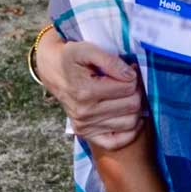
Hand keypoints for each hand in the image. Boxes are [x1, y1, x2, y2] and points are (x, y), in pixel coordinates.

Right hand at [38, 34, 146, 150]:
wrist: (54, 71)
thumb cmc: (72, 58)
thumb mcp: (88, 50)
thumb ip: (110, 60)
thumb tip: (130, 76)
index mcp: (85, 92)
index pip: (128, 87)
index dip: (133, 76)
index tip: (129, 70)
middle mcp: (84, 113)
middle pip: (132, 105)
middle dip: (136, 91)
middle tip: (130, 82)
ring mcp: (84, 126)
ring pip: (130, 122)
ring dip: (135, 108)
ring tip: (127, 96)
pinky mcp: (86, 134)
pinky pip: (116, 142)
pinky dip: (129, 131)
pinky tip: (129, 116)